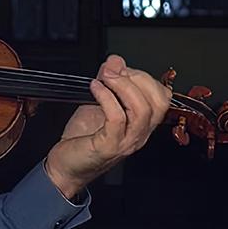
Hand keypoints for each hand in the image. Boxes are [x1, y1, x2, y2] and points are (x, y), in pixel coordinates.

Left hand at [46, 55, 171, 198]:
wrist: (65, 167)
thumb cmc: (82, 139)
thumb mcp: (97, 103)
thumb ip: (108, 82)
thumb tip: (115, 61)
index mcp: (141, 123)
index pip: (162, 97)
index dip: (143, 77)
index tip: (121, 68)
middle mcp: (139, 134)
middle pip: (158, 102)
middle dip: (136, 78)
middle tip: (112, 70)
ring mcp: (126, 141)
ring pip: (142, 110)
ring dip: (123, 86)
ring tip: (105, 77)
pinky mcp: (109, 146)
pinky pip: (117, 118)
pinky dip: (106, 97)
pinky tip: (94, 88)